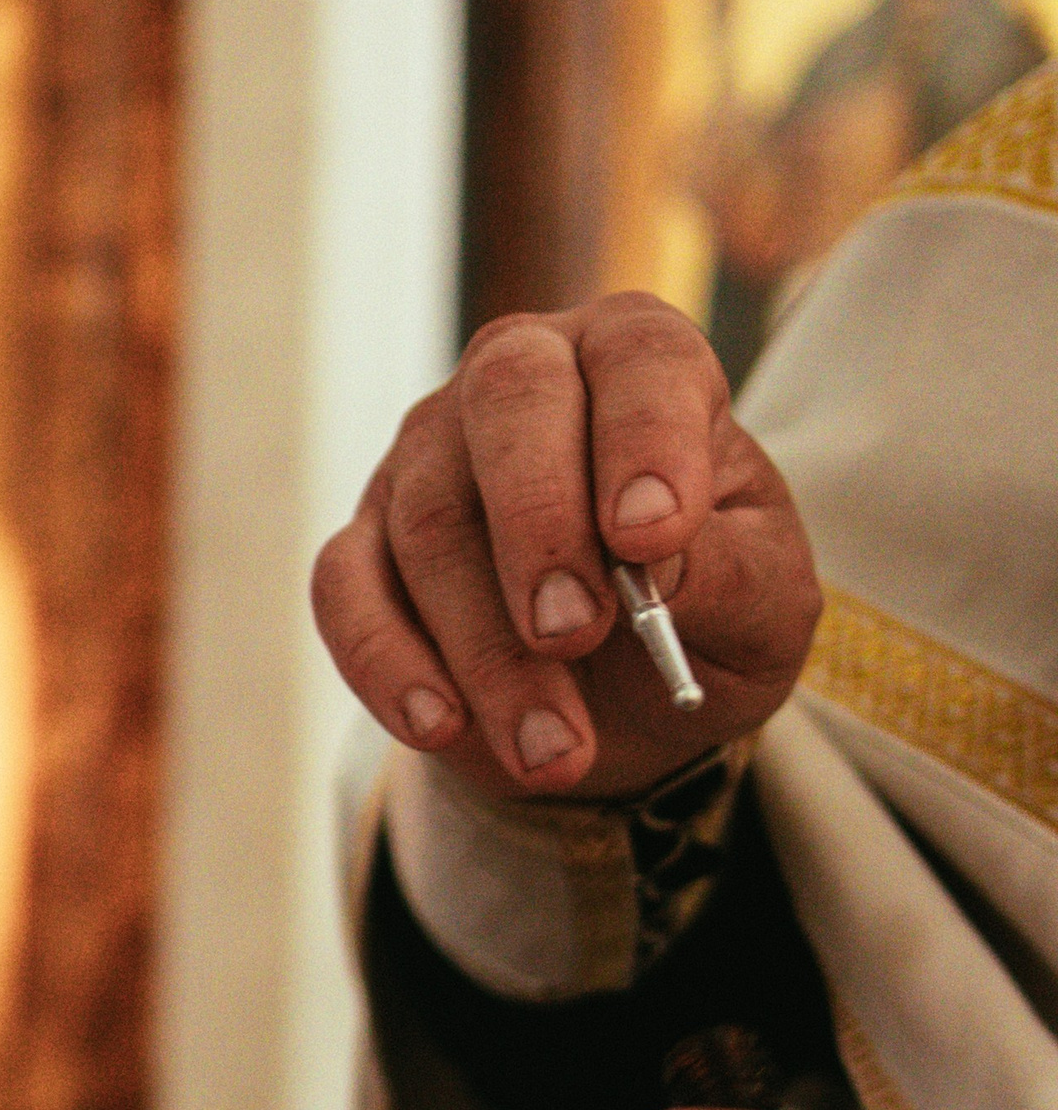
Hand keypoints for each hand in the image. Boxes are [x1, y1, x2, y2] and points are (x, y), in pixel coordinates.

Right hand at [311, 292, 819, 801]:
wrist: (632, 691)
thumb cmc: (711, 607)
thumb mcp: (764, 605)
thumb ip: (730, 573)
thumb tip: (654, 562)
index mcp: (641, 362)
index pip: (639, 358)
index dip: (644, 438)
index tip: (652, 538)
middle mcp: (524, 381)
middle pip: (507, 402)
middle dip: (539, 525)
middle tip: (573, 633)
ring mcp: (429, 458)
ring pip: (431, 523)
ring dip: (489, 649)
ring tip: (555, 750)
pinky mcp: (365, 545)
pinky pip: (346, 590)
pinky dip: (386, 663)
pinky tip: (441, 727)